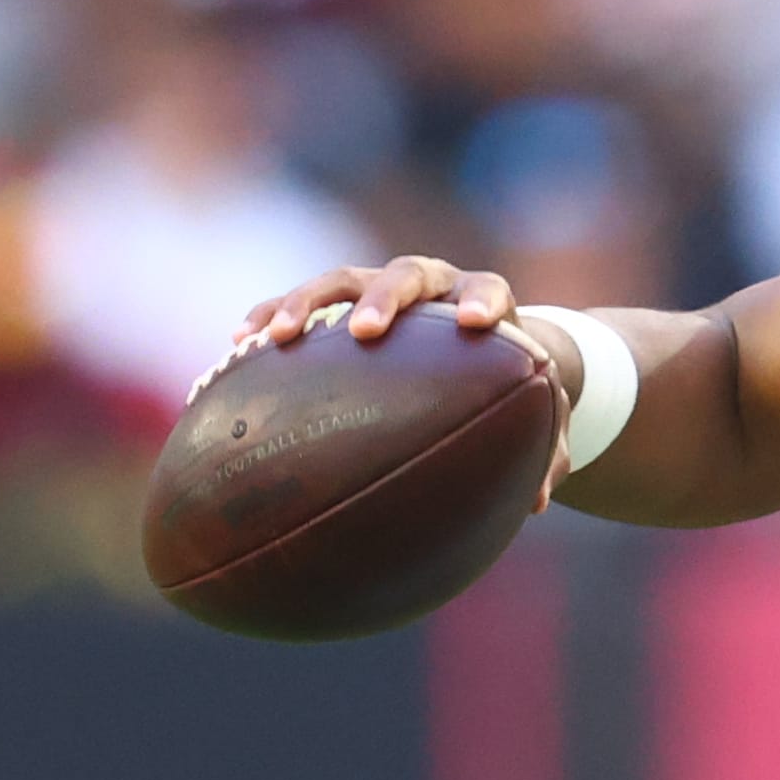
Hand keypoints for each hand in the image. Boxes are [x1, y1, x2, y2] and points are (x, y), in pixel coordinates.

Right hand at [231, 257, 579, 505]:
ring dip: (305, 303)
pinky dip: (268, 316)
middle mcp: (431, 286)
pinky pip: (296, 303)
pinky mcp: (337, 302)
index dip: (484, 301)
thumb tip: (539, 503)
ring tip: (273, 337)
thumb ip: (544, 450)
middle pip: (407, 276)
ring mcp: (378, 288)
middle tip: (366, 331)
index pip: (489, 291)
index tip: (476, 322)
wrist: (477, 345)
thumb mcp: (532, 415)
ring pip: (341, 281)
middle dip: (385, 299)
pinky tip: (236, 345)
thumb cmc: (507, 387)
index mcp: (485, 304)